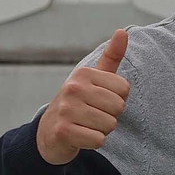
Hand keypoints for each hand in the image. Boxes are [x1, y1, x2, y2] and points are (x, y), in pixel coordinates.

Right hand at [36, 28, 130, 165]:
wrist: (49, 133)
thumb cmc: (78, 104)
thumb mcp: (94, 79)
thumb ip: (111, 57)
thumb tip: (122, 31)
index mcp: (83, 74)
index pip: (124, 89)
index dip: (117, 100)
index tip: (99, 101)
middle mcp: (73, 88)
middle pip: (118, 108)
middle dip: (110, 116)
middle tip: (92, 116)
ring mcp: (66, 109)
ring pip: (110, 125)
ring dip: (101, 130)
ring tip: (85, 125)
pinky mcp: (63, 131)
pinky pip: (99, 140)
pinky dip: (93, 142)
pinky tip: (80, 136)